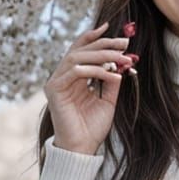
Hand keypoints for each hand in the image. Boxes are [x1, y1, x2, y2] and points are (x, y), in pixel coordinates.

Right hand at [43, 19, 131, 154]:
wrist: (82, 148)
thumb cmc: (93, 128)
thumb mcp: (108, 101)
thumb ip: (111, 82)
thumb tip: (121, 63)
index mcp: (73, 77)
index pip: (82, 50)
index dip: (95, 37)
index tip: (113, 30)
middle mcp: (63, 76)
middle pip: (80, 49)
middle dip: (104, 44)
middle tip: (124, 43)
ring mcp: (56, 82)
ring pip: (77, 57)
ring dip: (101, 55)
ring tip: (120, 58)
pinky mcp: (54, 90)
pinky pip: (75, 72)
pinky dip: (94, 70)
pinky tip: (110, 74)